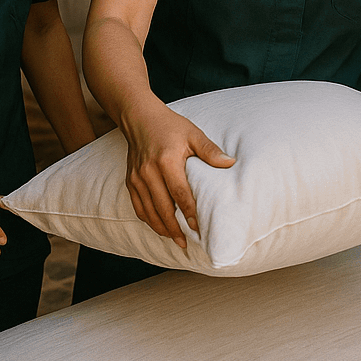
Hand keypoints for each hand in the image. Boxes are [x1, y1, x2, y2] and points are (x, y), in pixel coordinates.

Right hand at [119, 100, 234, 249]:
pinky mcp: (130, 180)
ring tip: (175, 239)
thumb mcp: (193, 134)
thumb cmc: (170, 126)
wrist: (140, 118)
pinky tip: (159, 226)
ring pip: (148, 211)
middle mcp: (149, 172)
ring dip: (161, 228)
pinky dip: (148, 219)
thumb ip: (210, 150)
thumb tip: (230, 163)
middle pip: (163, 207)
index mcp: (166, 161)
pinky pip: (138, 206)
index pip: (180, 194)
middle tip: (186, 243)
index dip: (189, 213)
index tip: (197, 227)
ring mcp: (137, 178)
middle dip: (175, 228)